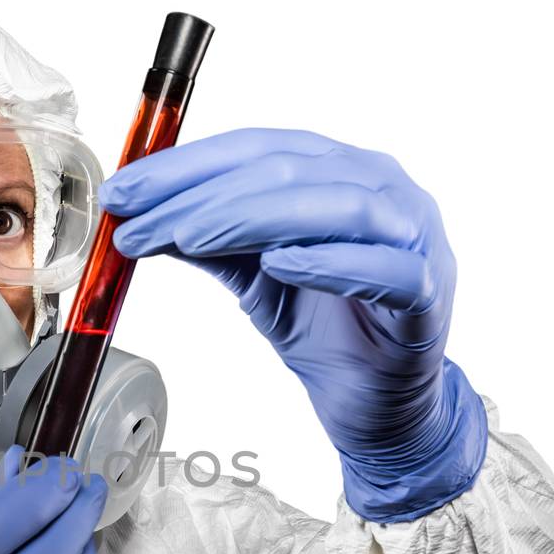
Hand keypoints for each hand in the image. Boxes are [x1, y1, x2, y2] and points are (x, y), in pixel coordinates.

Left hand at [98, 128, 486, 521]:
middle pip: (288, 171)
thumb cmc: (325, 329)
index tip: (124, 190)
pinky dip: (330, 262)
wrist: (376, 405)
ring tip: (191, 235)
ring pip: (338, 207)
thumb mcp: (250, 278)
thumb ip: (208, 242)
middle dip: (202, 194)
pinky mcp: (429, 293)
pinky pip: (386, 268)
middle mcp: (381, 189)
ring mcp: (414, 237)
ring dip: (254, 217)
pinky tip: (280, 264)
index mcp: (338, 171)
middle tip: (140, 219)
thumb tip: (139, 216)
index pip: (257, 148)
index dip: (185, 165)